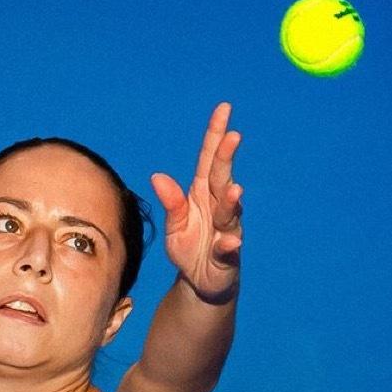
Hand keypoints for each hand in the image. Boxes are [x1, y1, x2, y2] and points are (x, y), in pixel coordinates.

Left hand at [150, 101, 243, 304]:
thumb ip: (171, 203)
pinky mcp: (228, 255)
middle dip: (227, 159)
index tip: (224, 109)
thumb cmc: (189, 249)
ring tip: (234, 190)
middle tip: (233, 137)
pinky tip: (230, 242)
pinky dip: (228, 245)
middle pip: (222, 178)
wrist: (201, 283)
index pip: (209, 160)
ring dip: (232, 202)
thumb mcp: (174, 226)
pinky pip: (228, 248)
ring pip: (231, 212)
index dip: (215, 135)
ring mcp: (227, 229)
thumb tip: (157, 177)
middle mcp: (218, 207)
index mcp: (202, 194)